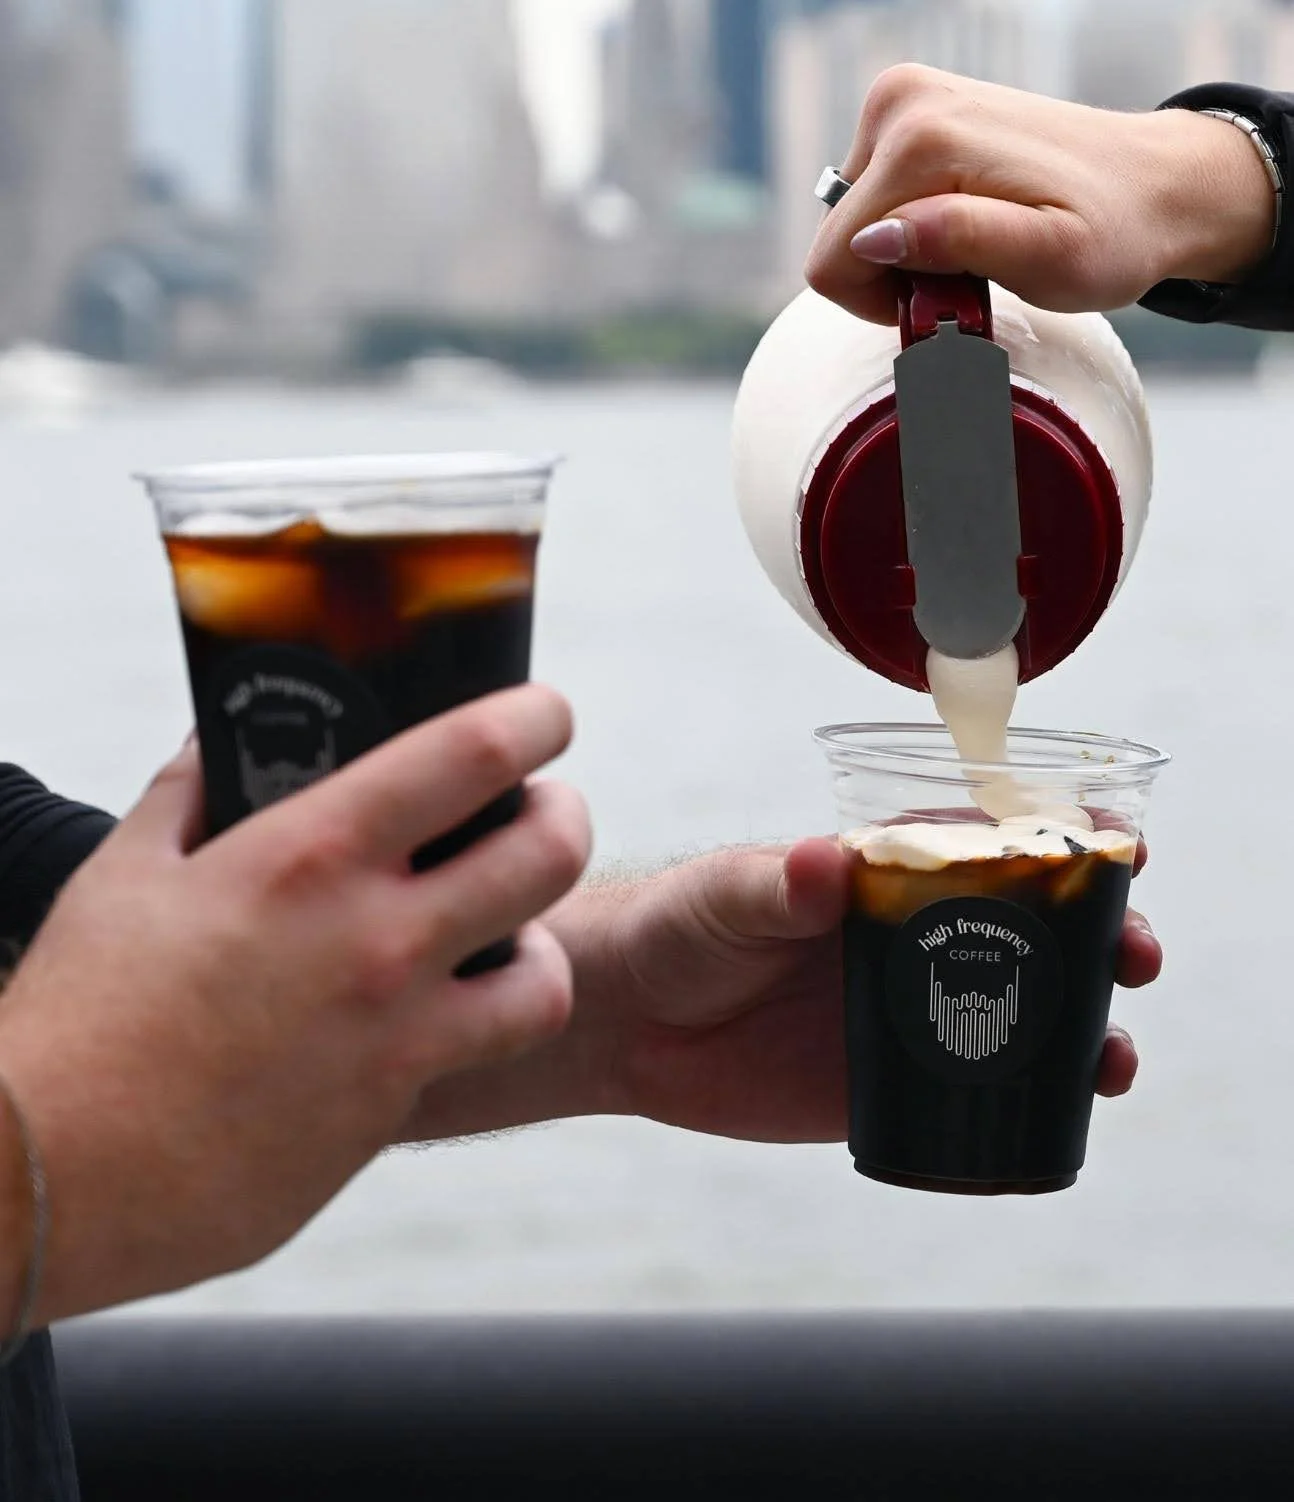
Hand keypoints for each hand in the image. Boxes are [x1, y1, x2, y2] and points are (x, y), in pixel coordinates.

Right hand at [0, 686, 588, 1324]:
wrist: (52, 1174)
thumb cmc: (81, 1017)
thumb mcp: (128, 873)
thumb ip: (192, 794)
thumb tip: (223, 746)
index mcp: (311, 854)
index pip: (472, 753)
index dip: (535, 718)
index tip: (545, 714)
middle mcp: (375, 936)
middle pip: (550, 851)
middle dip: (567, 813)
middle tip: (546, 808)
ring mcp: (396, 1031)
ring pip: (550, 973)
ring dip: (547, 935)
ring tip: (515, 925)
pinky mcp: (393, 1107)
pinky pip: (487, 1051)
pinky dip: (494, 1020)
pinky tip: (459, 1006)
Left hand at [405, 838, 1159, 1147]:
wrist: (629, 1026)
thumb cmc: (676, 930)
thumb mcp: (722, 898)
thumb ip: (772, 882)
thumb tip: (823, 862)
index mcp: (883, 871)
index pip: (990, 841)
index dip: (1062, 840)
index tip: (1117, 842)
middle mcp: (913, 935)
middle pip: (1035, 930)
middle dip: (1103, 936)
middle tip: (1134, 955)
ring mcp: (911, 1010)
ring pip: (1025, 1013)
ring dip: (1086, 1027)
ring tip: (1112, 1055)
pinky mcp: (892, 1083)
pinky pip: (980, 1089)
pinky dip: (1032, 1098)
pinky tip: (1065, 1109)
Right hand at [805, 65, 1276, 322]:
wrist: (1154, 186)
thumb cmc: (1111, 233)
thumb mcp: (1048, 259)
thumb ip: (960, 242)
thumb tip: (876, 237)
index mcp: (921, 140)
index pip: (833, 260)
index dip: (880, 305)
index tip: (944, 299)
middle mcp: (902, 103)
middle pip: (839, 236)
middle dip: (893, 275)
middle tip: (969, 276)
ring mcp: (906, 99)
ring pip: (853, 218)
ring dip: (905, 252)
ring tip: (977, 248)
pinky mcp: (914, 109)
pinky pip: (875, 193)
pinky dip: (913, 224)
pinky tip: (969, 221)